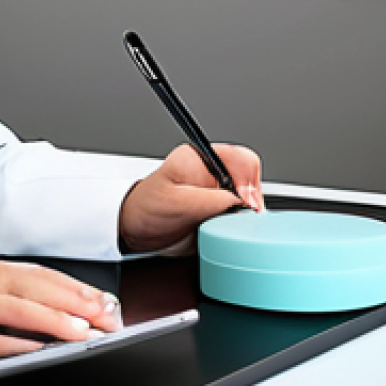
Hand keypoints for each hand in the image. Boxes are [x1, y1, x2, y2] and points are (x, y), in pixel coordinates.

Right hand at [0, 261, 121, 381]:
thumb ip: (9, 310)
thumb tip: (51, 324)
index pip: (43, 278)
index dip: (77, 289)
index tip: (105, 302)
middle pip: (37, 287)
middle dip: (77, 301)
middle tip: (108, 315)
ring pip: (18, 307)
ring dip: (54, 318)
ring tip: (84, 331)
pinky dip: (15, 343)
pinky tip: (38, 350)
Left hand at [118, 143, 263, 253]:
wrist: (134, 228)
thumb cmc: (146, 210)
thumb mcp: (177, 204)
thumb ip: (211, 200)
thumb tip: (241, 201)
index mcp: (200, 157)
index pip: (241, 159)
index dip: (249, 182)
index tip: (246, 204)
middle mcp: (210, 169)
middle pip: (250, 177)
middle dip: (250, 199)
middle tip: (242, 217)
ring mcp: (215, 187)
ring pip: (249, 195)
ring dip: (246, 212)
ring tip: (230, 222)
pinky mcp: (217, 205)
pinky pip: (241, 210)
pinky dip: (240, 221)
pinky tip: (229, 227)